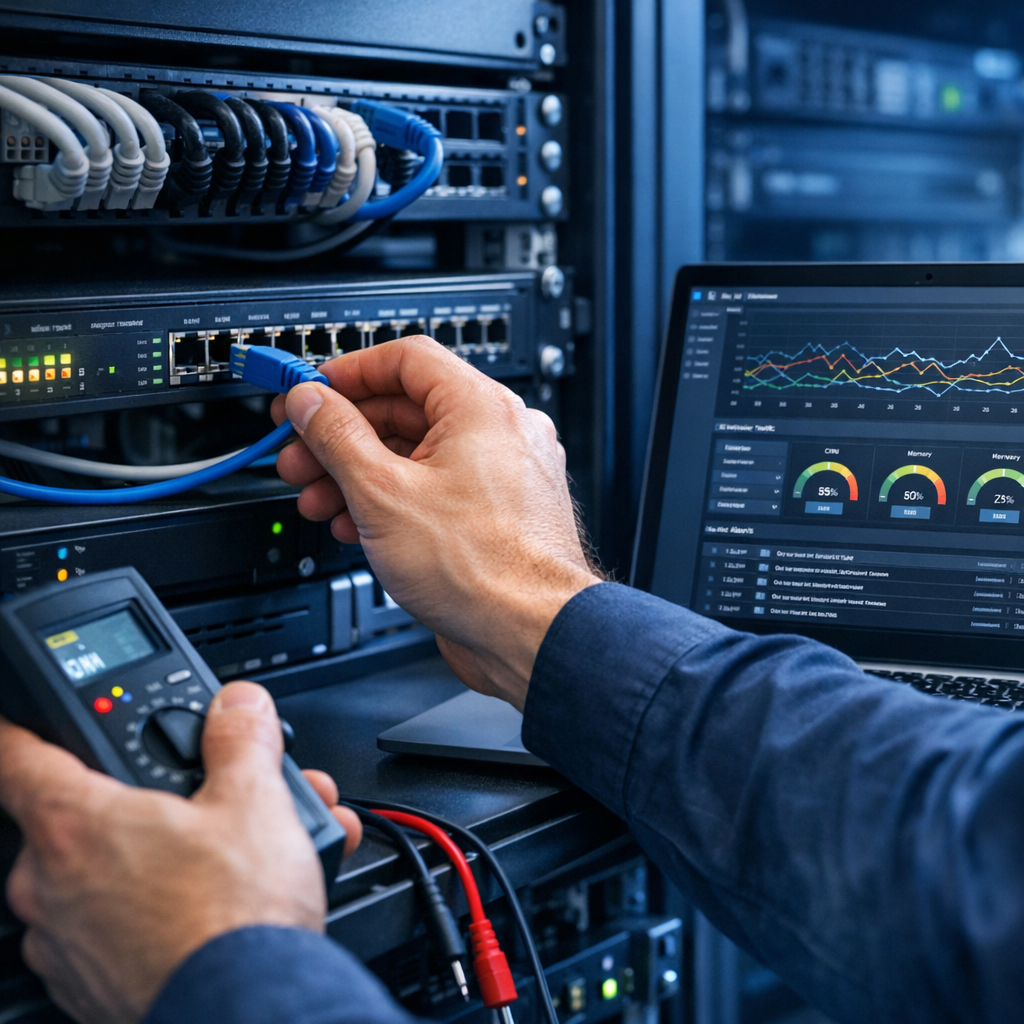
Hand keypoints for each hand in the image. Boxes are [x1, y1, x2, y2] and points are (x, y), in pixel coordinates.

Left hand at [0, 682, 360, 1023]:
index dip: (14, 728)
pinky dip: (168, 906)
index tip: (14, 719)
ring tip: (250, 850)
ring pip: (113, 873)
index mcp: (75, 824)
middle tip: (209, 792)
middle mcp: (50, 885)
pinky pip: (120, 926)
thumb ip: (240, 739)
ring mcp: (66, 944)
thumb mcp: (256, 799)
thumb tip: (236, 707)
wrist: (249, 1015)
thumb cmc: (234, 917)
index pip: (12, 755)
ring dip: (174, 852)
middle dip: (152, 797)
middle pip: (84, 815)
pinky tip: (226, 901)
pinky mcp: (91, 988)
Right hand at [272, 336, 599, 709]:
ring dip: (357, 473)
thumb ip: (337, 437)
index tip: (309, 392)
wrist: (530, 634)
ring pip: (415, 455)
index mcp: (481, 407)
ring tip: (316, 498)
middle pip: (404, 410)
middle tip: (298, 454)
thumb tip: (311, 402)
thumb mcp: (382, 493)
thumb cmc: (483, 568)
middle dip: (340, 435)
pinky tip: (355, 525)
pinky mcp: (495, 515)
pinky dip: (391, 500)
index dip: (347, 373)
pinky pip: (434, 489)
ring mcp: (501, 476)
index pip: (405, 359)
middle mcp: (500, 433)